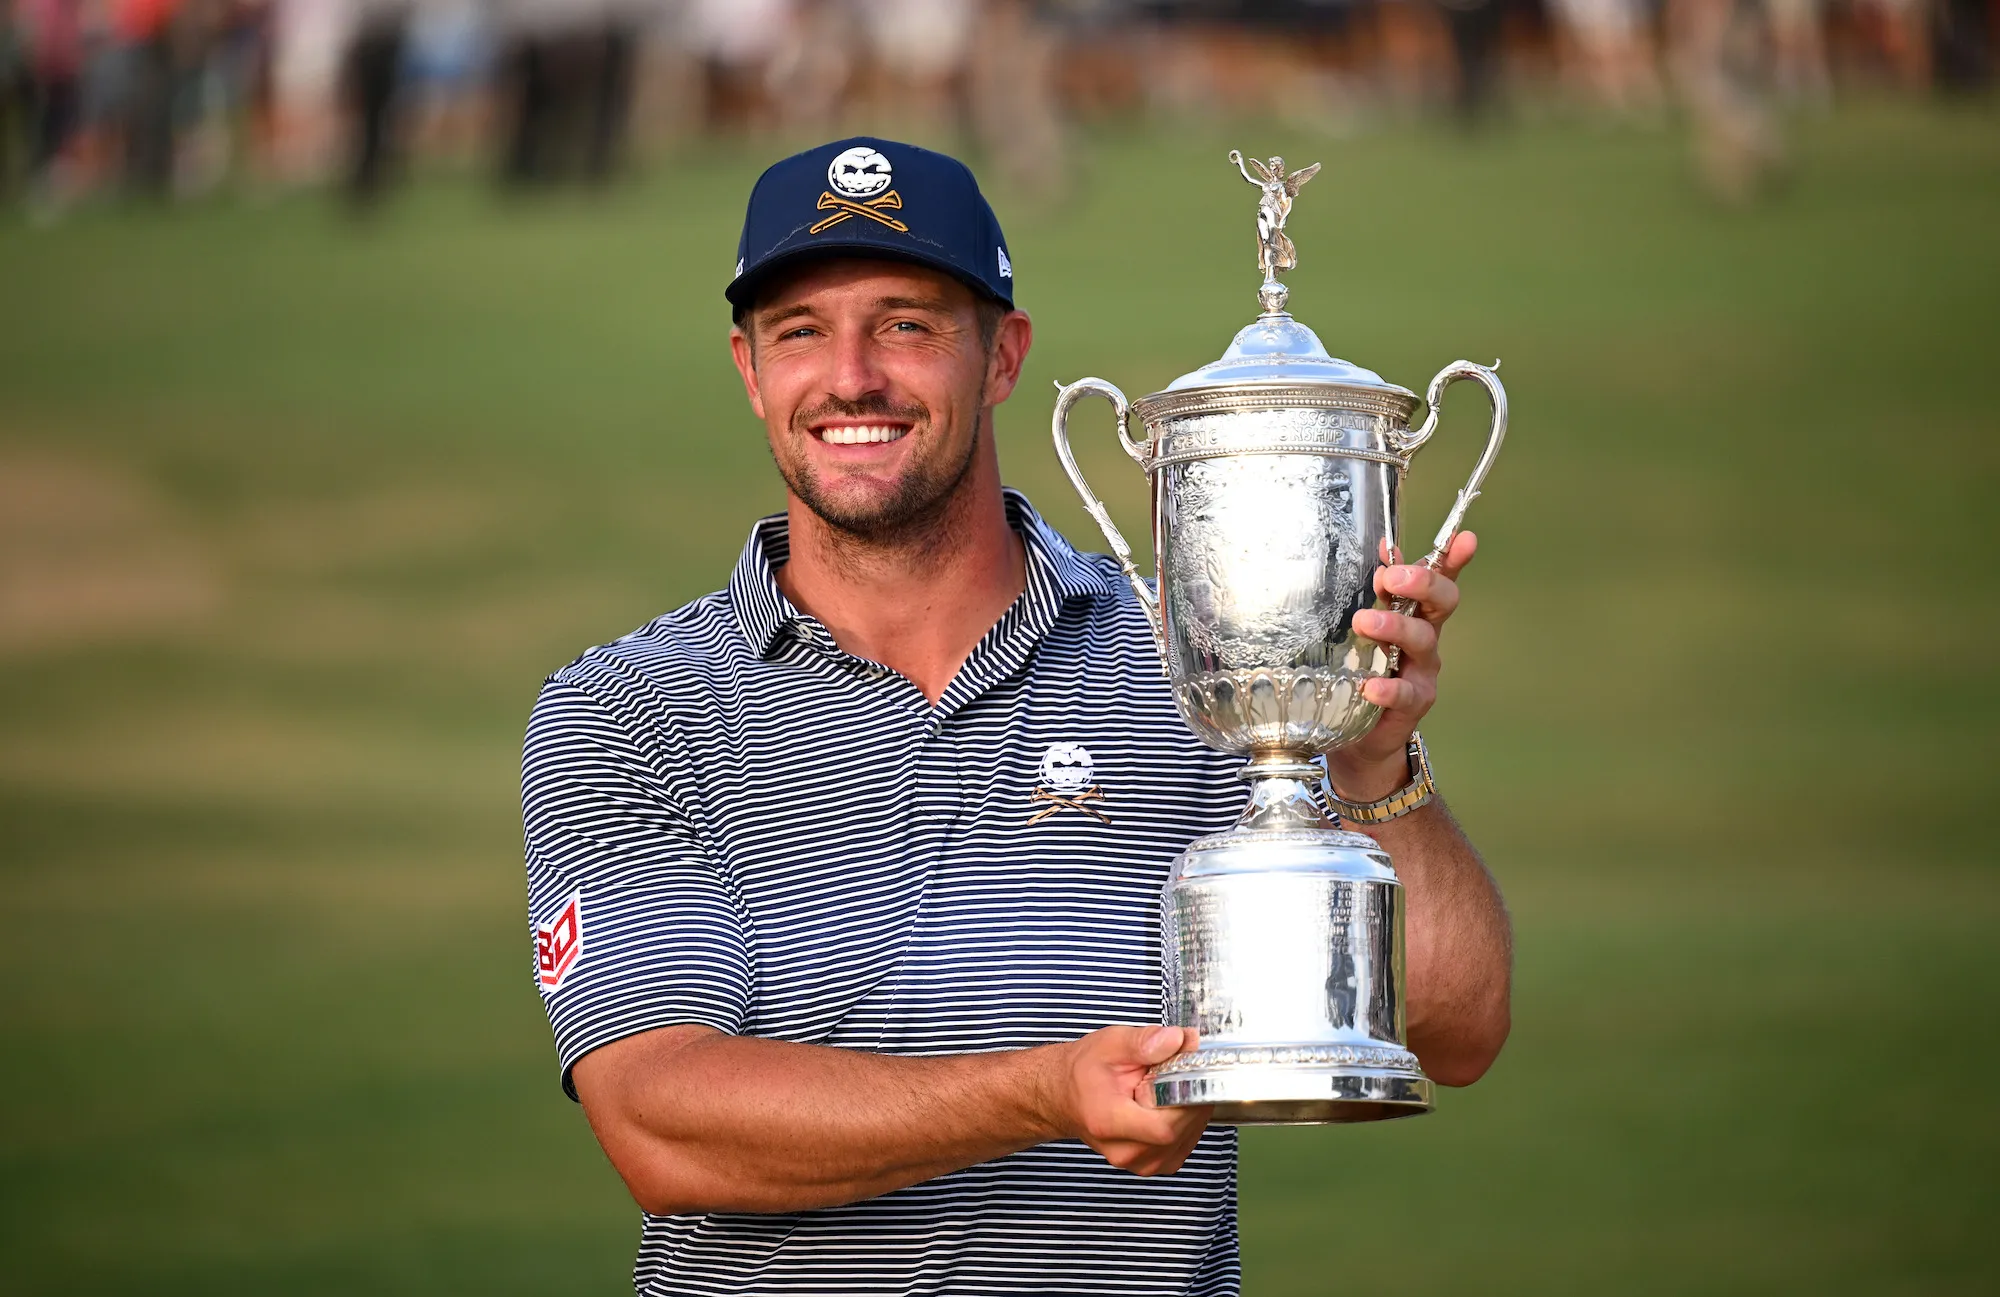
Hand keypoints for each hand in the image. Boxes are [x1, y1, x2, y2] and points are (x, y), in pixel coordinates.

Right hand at [1043, 1025, 1210, 1175]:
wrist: (1066, 1095)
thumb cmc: (1084, 1072)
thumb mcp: (1110, 1043)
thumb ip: (1144, 1042)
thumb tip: (1178, 1040)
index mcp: (1109, 1122)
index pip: (1165, 1127)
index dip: (1185, 1099)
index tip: (1187, 1071)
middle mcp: (1124, 1150)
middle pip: (1181, 1131)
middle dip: (1190, 1097)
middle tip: (1179, 1071)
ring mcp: (1139, 1163)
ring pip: (1187, 1138)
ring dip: (1190, 1109)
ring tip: (1169, 1086)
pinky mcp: (1151, 1165)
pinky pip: (1184, 1144)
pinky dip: (1186, 1122)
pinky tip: (1170, 1102)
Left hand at [1326, 531, 1478, 803]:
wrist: (1359, 736)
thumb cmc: (1362, 672)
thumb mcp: (1366, 631)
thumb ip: (1377, 595)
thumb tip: (1383, 550)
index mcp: (1416, 615)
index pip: (1440, 579)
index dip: (1454, 558)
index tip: (1465, 537)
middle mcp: (1426, 639)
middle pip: (1442, 604)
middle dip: (1422, 584)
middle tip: (1391, 577)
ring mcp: (1423, 672)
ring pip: (1423, 642)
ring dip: (1395, 627)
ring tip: (1365, 623)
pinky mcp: (1412, 705)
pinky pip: (1404, 693)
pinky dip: (1388, 688)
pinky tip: (1371, 687)